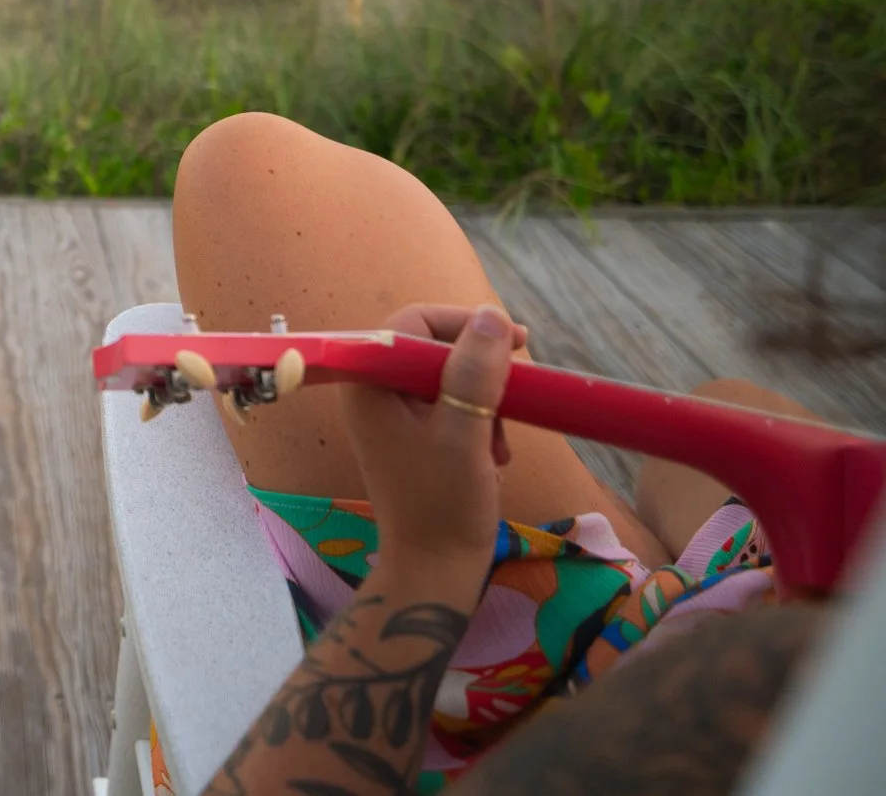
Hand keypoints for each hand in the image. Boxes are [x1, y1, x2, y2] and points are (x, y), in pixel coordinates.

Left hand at [339, 303, 524, 585]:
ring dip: (485, 403)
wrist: (435, 569)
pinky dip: (479, 424)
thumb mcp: (465, 432)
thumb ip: (474, 371)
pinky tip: (493, 458)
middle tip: (515, 397)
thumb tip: (490, 316)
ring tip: (499, 446)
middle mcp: (372, 393)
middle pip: (434, 349)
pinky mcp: (412, 438)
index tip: (516, 340)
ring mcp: (391, 417)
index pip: (413, 322)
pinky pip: (451, 408)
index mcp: (369, 384)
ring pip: (450, 379)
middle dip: (480, 373)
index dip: (464, 324)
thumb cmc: (443, 503)